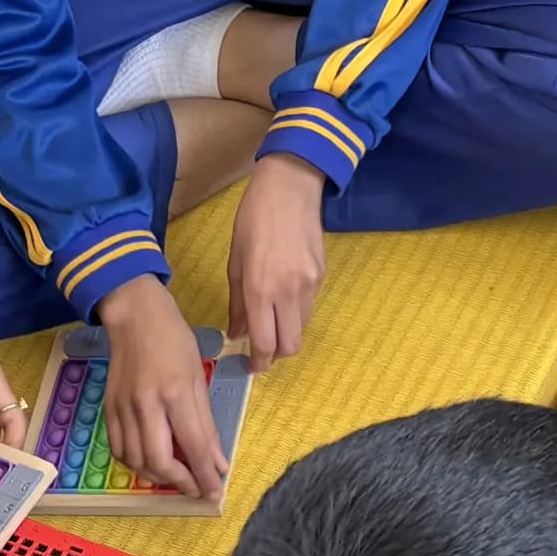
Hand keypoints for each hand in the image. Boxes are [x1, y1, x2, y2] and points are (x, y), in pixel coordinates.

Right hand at [98, 276, 226, 496]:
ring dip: (159, 478)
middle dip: (181, 483)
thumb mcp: (198, 377)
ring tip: (177, 478)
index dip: (205, 475)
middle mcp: (146, 404)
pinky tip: (151, 465)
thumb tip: (218, 462)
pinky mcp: (108, 409)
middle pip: (159, 461)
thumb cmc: (173, 340)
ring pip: (136, 461)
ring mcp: (123, 408)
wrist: (134, 316)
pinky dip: (136, 465)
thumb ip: (206, 423)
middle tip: (197, 489)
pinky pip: (119, 449)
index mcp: (175, 392)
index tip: (216, 492)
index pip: (192, 446)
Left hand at [227, 155, 327, 365]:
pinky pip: (308, 306)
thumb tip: (237, 333)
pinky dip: (295, 311)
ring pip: (301, 328)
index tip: (252, 366)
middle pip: (290, 346)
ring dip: (287, 333)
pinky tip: (284, 294)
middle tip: (264, 351)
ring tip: (272, 321)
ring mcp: (309, 285)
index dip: (259, 362)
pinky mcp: (321, 276)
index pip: (264, 342)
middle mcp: (287, 293)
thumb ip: (236, 302)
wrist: (290, 189)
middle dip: (277, 355)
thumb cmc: (253, 221)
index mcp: (259, 289)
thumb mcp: (235, 261)